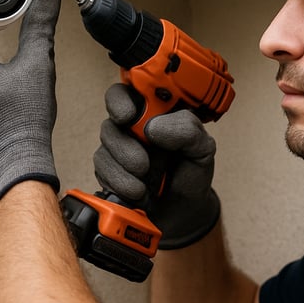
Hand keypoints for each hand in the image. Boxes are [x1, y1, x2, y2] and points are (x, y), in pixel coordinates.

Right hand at [94, 83, 219, 248]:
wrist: (185, 210)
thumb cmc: (192, 171)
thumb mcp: (202, 147)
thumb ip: (187, 129)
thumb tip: (153, 126)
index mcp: (154, 113)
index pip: (128, 92)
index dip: (120, 100)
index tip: (127, 115)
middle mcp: (133, 128)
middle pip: (111, 122)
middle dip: (123, 144)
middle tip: (143, 164)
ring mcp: (119, 150)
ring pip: (104, 149)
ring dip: (123, 170)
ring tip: (145, 186)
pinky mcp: (109, 173)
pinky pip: (101, 172)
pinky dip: (119, 185)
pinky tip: (138, 193)